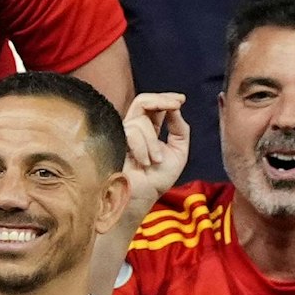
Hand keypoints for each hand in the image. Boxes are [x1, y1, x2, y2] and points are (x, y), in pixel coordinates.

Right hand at [121, 93, 189, 214]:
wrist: (142, 196)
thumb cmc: (157, 179)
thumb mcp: (179, 150)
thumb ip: (179, 128)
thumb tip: (175, 108)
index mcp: (149, 130)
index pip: (154, 105)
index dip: (167, 98)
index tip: (181, 100)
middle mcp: (134, 129)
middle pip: (142, 100)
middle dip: (161, 100)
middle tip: (176, 104)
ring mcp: (122, 134)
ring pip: (140, 121)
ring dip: (153, 142)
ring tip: (155, 161)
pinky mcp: (113, 140)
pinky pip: (131, 132)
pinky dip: (143, 147)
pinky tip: (144, 162)